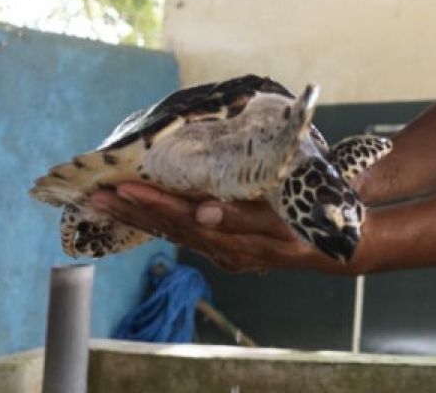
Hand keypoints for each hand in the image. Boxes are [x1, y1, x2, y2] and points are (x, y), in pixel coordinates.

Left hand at [90, 184, 354, 275]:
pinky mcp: (227, 245)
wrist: (339, 245)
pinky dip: (160, 220)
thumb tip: (202, 210)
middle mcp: (223, 249)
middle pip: (169, 228)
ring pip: (173, 232)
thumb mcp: (283, 222)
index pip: (183, 219)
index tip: (123, 186)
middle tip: (95, 194)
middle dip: (132, 210)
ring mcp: (224, 249)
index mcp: (234, 241)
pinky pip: (186, 233)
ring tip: (106, 201)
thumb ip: (242, 218)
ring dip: (139, 215)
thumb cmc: (314, 226)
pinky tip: (143, 211)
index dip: (151, 202)